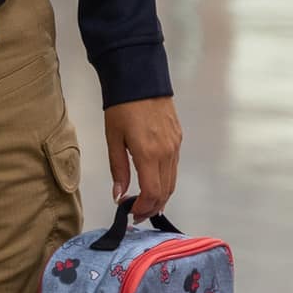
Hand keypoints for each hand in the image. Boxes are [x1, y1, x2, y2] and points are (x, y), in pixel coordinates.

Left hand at [104, 97, 181, 220]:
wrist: (140, 78)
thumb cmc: (121, 108)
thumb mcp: (113, 138)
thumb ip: (118, 169)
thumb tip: (119, 195)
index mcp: (149, 153)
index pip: (153, 193)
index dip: (143, 208)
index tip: (131, 213)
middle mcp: (167, 152)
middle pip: (166, 191)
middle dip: (152, 207)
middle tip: (137, 214)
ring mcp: (175, 145)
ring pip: (172, 181)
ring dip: (161, 196)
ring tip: (145, 203)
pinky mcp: (178, 138)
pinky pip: (174, 166)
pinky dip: (166, 180)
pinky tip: (154, 182)